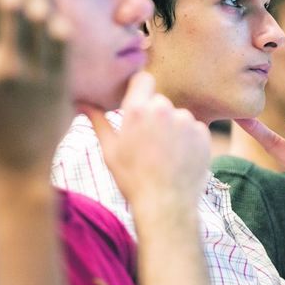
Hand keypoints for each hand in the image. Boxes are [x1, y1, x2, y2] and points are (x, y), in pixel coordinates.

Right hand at [83, 72, 208, 209]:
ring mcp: (185, 121)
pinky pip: (194, 129)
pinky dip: (188, 140)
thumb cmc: (132, 180)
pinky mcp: (203, 134)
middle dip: (154, 116)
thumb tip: (81, 102)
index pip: (142, 78)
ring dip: (172, 129)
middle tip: (149, 142)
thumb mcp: (110, 151)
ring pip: (177, 116)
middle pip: (159, 101)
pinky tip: (179, 159)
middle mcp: (163, 109)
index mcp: (136, 110)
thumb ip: (98, 121)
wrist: (166, 205)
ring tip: (165, 155)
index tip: (138, 105)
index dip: (140, 90)